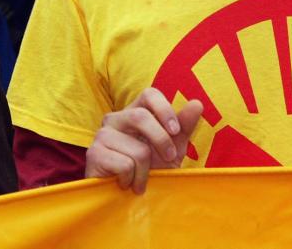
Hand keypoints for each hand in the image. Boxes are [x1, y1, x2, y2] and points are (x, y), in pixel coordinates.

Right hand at [85, 87, 202, 193]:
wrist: (130, 198)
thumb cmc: (153, 168)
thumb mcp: (174, 147)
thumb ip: (185, 126)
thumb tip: (197, 104)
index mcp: (135, 110)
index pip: (149, 94)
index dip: (164, 109)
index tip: (176, 130)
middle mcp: (116, 118)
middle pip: (140, 117)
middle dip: (161, 140)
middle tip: (169, 158)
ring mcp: (102, 135)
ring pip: (137, 148)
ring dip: (147, 170)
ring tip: (143, 178)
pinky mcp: (94, 155)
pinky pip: (124, 165)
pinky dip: (133, 179)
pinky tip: (126, 183)